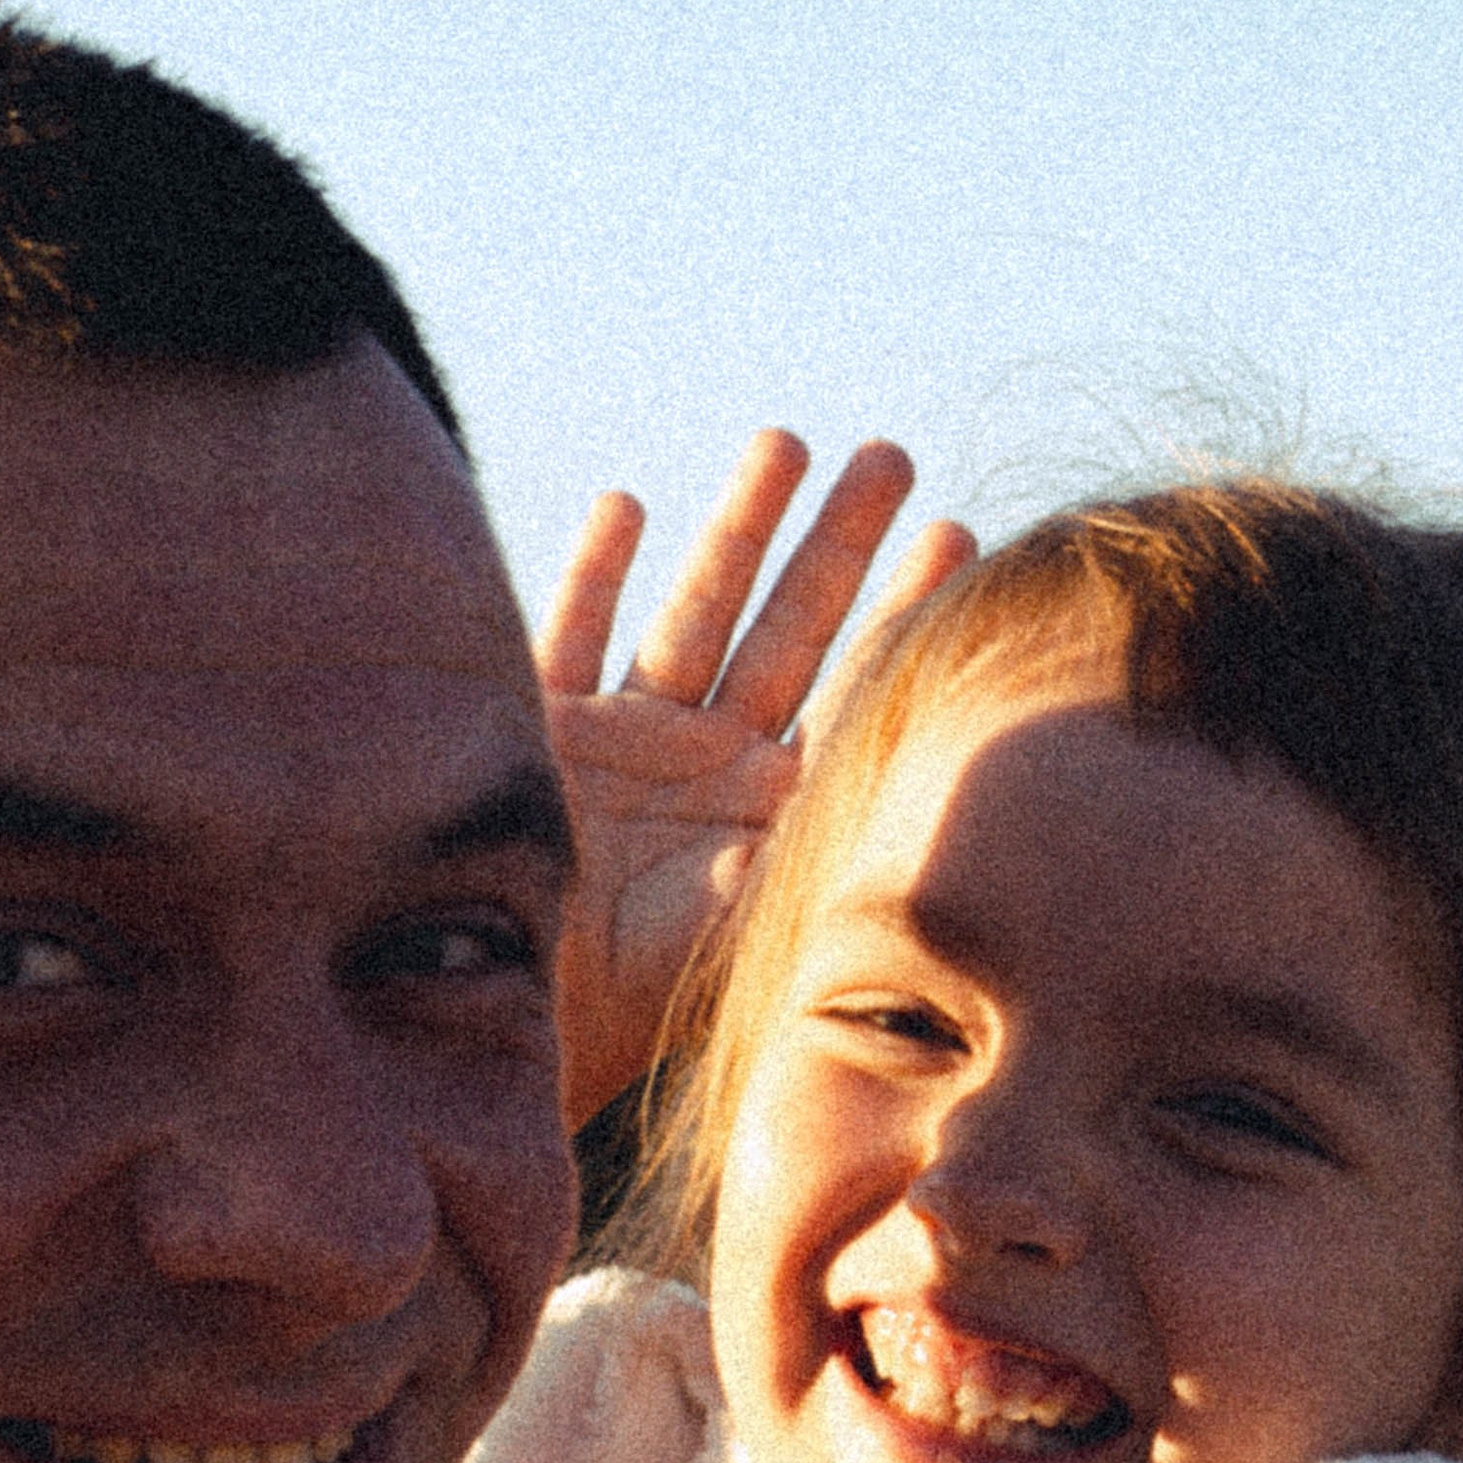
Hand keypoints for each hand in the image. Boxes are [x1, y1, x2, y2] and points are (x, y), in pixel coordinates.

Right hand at [542, 430, 974, 1130]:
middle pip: (787, 630)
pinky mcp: (539, 731)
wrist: (501, 1020)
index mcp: (768, 811)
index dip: (905, 613)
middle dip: (839, 543)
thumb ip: (808, 850)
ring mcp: (626, 743)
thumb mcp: (743, 920)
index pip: (854, 690)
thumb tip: (905, 793)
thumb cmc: (631, 1000)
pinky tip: (629, 502)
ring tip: (789, 442)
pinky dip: (597, 571)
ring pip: (693, 611)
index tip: (961, 536)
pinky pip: (572, 631)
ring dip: (737, 528)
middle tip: (896, 456)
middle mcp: (706, 767)